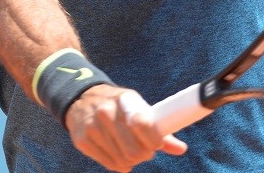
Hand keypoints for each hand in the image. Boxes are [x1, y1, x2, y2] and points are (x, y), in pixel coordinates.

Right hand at [65, 85, 186, 171]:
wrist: (82, 99)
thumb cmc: (118, 105)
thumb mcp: (137, 107)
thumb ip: (158, 128)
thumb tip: (181, 149)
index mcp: (125, 100)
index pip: (142, 123)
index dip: (154, 139)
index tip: (157, 143)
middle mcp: (106, 112)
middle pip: (134, 150)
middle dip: (145, 154)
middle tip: (146, 151)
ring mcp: (93, 127)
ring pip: (123, 160)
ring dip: (132, 161)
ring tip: (131, 150)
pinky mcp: (83, 141)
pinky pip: (110, 164)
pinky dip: (119, 164)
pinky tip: (119, 154)